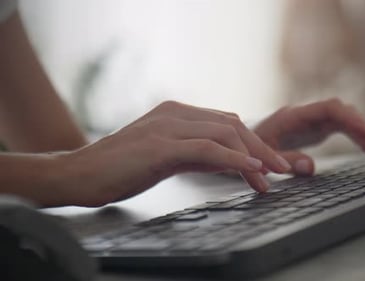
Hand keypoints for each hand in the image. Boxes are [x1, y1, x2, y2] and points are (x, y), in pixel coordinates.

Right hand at [59, 101, 291, 206]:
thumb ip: (198, 155)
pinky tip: (250, 168)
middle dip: (262, 148)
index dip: (254, 142)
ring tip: (270, 178)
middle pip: (232, 125)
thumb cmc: (123, 168)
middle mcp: (176, 113)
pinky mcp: (160, 145)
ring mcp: (168, 126)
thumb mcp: (169, 158)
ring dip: (253, 156)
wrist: (80, 174)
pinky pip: (206, 148)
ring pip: (224, 134)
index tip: (272, 163)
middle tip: (283, 169)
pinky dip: (232, 158)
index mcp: (178, 113)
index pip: (227, 123)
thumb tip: (232, 163)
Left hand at [254, 98, 364, 175]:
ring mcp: (312, 120)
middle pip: (342, 113)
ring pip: (345, 121)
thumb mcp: (262, 157)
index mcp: (293, 115)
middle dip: (363, 127)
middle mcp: (306, 114)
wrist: (238, 141)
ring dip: (364, 135)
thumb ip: (285, 160)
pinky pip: (342, 129)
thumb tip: (311, 167)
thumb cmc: (246, 147)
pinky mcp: (316, 129)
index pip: (329, 109)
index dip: (351, 119)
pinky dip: (357, 139)